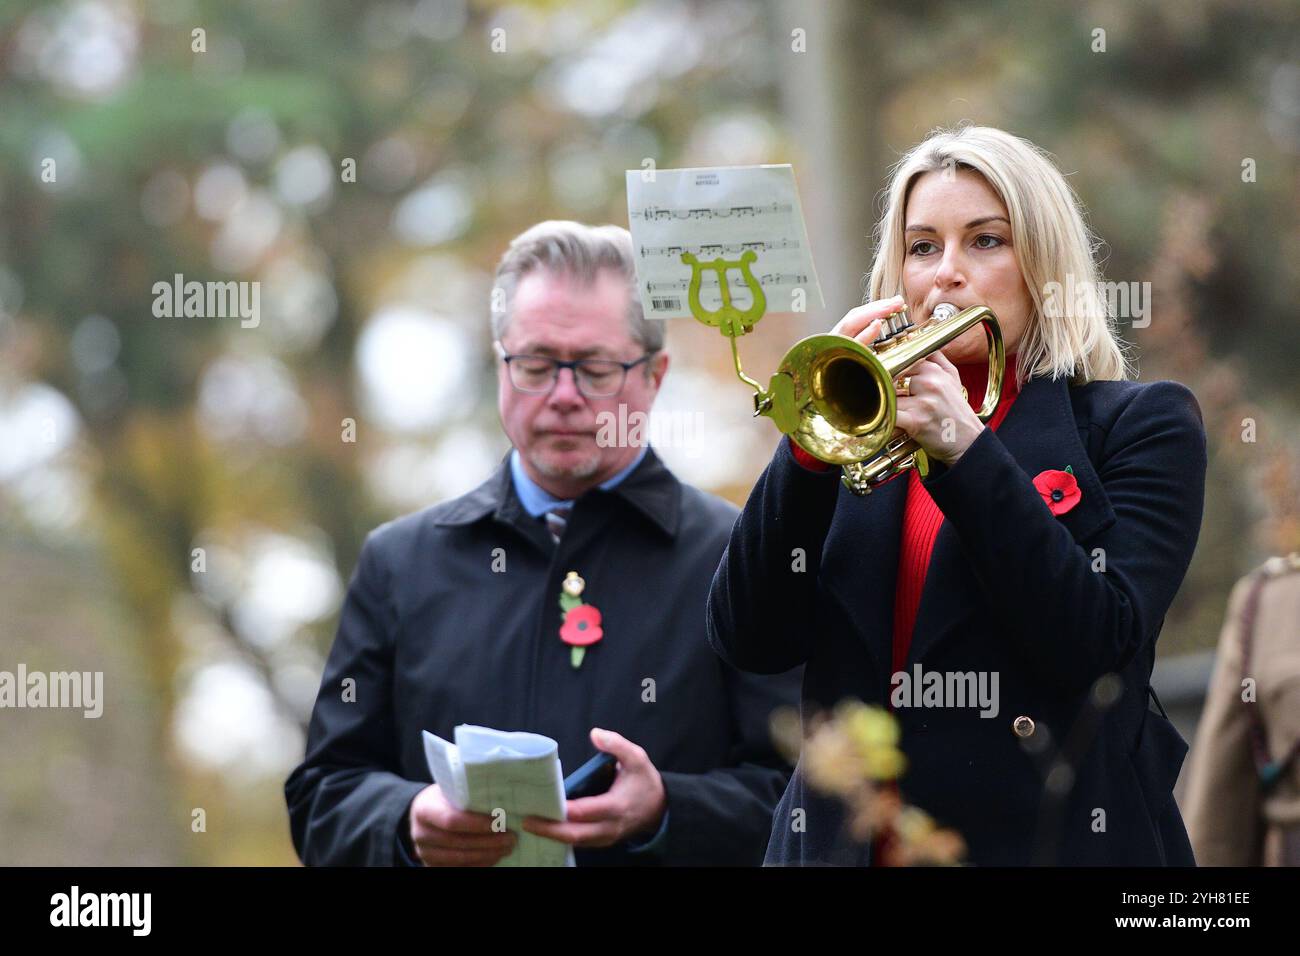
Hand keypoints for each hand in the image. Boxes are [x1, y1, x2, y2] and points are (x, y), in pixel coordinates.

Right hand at [408, 783, 517, 865]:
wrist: (422, 813)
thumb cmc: (443, 797)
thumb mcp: (450, 789)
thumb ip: (468, 794)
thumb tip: (503, 797)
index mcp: (424, 810)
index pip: (452, 821)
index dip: (477, 824)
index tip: (500, 823)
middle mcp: (421, 833)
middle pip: (458, 842)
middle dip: (488, 842)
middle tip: (511, 838)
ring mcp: (424, 852)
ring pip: (459, 859)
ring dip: (487, 855)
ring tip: (507, 847)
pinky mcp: (431, 865)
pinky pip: (458, 868)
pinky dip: (479, 864)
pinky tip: (494, 856)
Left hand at [521, 728, 665, 847]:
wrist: (660, 809)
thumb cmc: (645, 782)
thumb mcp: (637, 758)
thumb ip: (617, 744)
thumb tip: (595, 734)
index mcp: (616, 806)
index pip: (585, 812)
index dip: (564, 810)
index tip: (543, 803)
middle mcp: (609, 826)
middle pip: (575, 834)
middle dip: (550, 829)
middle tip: (527, 821)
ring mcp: (605, 837)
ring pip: (575, 842)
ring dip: (552, 835)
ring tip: (530, 824)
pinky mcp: (601, 841)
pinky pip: (579, 842)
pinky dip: (561, 837)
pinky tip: (546, 828)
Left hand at [831, 296, 983, 465]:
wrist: (967, 441)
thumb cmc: (956, 412)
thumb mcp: (953, 378)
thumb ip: (937, 357)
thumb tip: (918, 339)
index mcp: (934, 369)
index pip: (901, 357)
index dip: (884, 363)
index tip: (872, 367)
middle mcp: (930, 381)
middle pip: (890, 372)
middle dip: (876, 380)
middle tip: (859, 384)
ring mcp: (924, 400)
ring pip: (887, 393)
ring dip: (876, 399)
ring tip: (868, 403)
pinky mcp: (917, 420)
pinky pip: (891, 414)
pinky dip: (880, 417)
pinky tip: (874, 419)